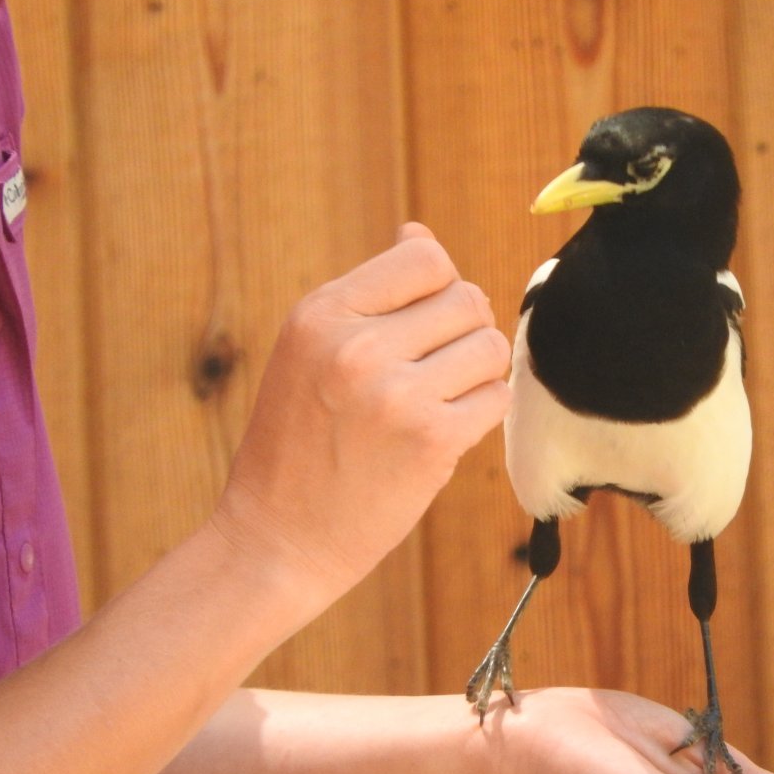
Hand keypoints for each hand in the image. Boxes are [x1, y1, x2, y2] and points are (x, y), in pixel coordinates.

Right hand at [214, 223, 510, 606]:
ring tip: (440, 400)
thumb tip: (419, 233)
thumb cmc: (298, 445)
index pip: (424, 258)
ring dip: (478, 373)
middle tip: (435, 371)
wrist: (277, 541)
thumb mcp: (309, 353)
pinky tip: (446, 431)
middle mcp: (357, 345)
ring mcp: (396, 393)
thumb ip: (369, 297)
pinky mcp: (432, 439)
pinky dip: (482, 413)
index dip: (440, 287)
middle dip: (464, 331)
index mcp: (321, 314)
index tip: (425, 324)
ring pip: (490, 346)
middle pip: (466, 299)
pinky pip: (496, 398)